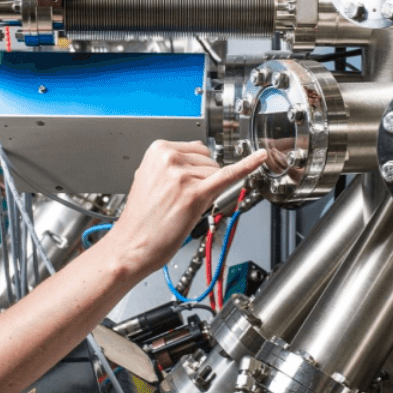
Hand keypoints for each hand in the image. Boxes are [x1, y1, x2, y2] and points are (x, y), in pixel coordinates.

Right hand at [106, 140, 267, 275]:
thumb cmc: (141, 217)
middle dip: (203, 179)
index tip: (190, 180)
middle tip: (181, 199)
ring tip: (182, 207)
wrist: (131, 244)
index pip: (197, 148)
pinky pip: (228, 176)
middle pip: (209, 160)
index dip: (197, 168)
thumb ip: (172, 164)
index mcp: (158, 150)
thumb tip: (198, 156)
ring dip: (207, 190)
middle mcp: (170, 159)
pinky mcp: (195, 195)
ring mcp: (183, 176)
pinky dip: (247, 166)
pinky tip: (260, 157)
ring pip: (216, 174)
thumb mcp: (149, 178)